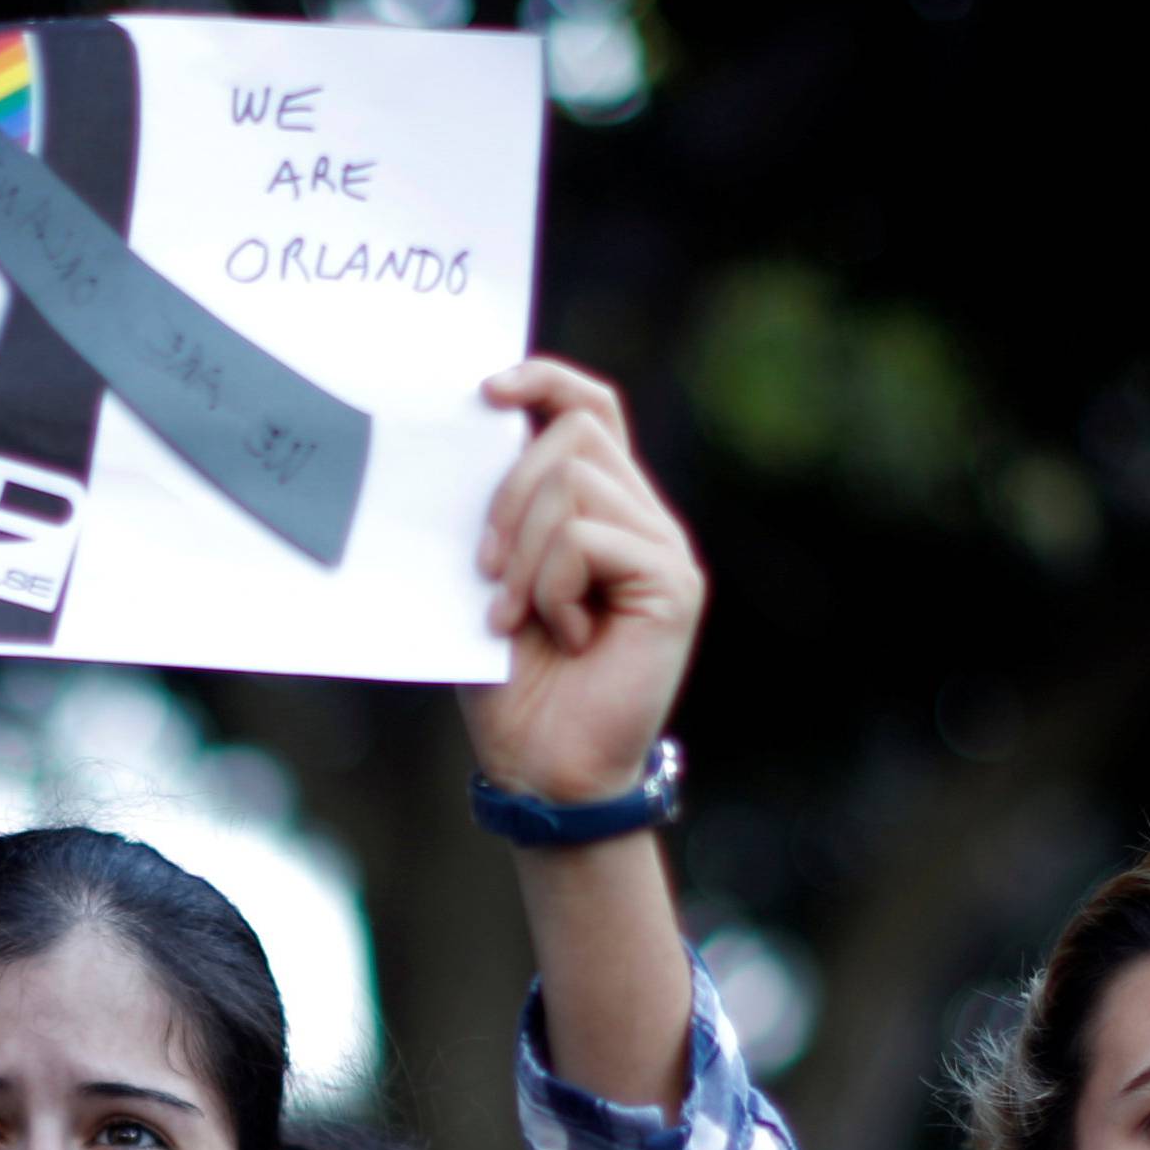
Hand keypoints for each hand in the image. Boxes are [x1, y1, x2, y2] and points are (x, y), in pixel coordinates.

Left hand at [460, 359, 704, 802]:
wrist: (544, 769)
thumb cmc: (513, 684)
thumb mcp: (490, 580)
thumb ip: (499, 514)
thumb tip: (475, 434)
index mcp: (604, 511)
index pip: (593, 409)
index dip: (546, 380)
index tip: (485, 392)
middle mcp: (645, 520)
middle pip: (576, 434)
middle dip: (510, 492)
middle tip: (486, 570)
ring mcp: (665, 551)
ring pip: (577, 484)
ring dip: (526, 552)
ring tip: (518, 615)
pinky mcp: (674, 585)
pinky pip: (588, 540)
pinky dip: (553, 586)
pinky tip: (566, 636)